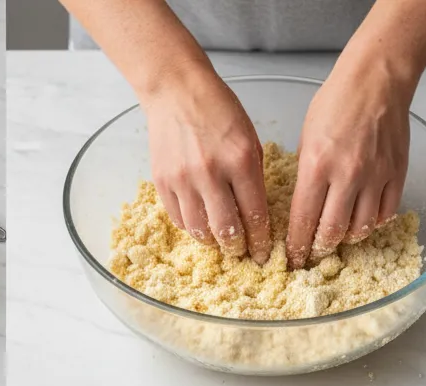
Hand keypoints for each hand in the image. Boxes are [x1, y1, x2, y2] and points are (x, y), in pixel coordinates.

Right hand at [142, 65, 271, 263]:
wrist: (176, 91)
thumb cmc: (218, 110)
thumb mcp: (248, 137)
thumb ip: (252, 176)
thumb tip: (253, 214)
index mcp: (240, 160)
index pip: (254, 214)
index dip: (259, 240)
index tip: (262, 254)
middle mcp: (211, 173)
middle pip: (226, 229)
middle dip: (236, 246)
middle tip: (240, 250)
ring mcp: (183, 180)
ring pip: (199, 230)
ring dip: (212, 241)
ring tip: (219, 240)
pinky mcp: (163, 183)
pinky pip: (179, 219)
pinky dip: (191, 226)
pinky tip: (199, 222)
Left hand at [287, 63, 410, 268]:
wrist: (378, 77)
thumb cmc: (336, 103)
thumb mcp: (305, 139)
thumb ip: (306, 176)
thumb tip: (304, 209)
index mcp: (316, 167)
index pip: (303, 222)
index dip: (296, 247)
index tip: (292, 260)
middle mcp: (347, 175)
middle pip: (332, 233)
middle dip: (319, 249)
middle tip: (313, 253)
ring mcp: (376, 175)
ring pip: (361, 228)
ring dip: (346, 238)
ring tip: (337, 236)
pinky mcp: (397, 172)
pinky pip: (386, 212)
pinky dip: (373, 223)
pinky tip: (363, 219)